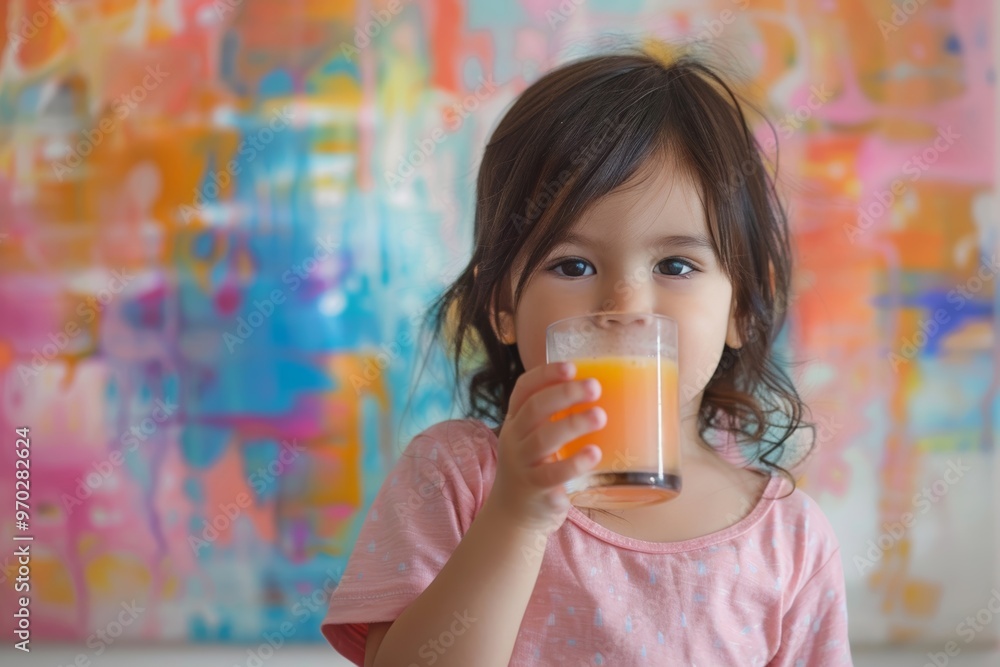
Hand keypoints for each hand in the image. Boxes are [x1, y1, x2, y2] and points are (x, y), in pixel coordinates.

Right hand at [484, 361, 605, 534]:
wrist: (514, 516)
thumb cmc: (536, 467)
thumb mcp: (536, 438)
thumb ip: (557, 418)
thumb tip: (609, 391)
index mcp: (516, 421)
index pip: (523, 389)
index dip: (545, 375)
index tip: (572, 367)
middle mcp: (515, 439)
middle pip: (535, 409)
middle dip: (565, 394)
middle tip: (595, 387)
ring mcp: (523, 466)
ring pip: (544, 439)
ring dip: (573, 424)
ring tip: (600, 416)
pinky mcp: (536, 490)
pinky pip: (552, 475)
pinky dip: (573, 464)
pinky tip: (594, 454)